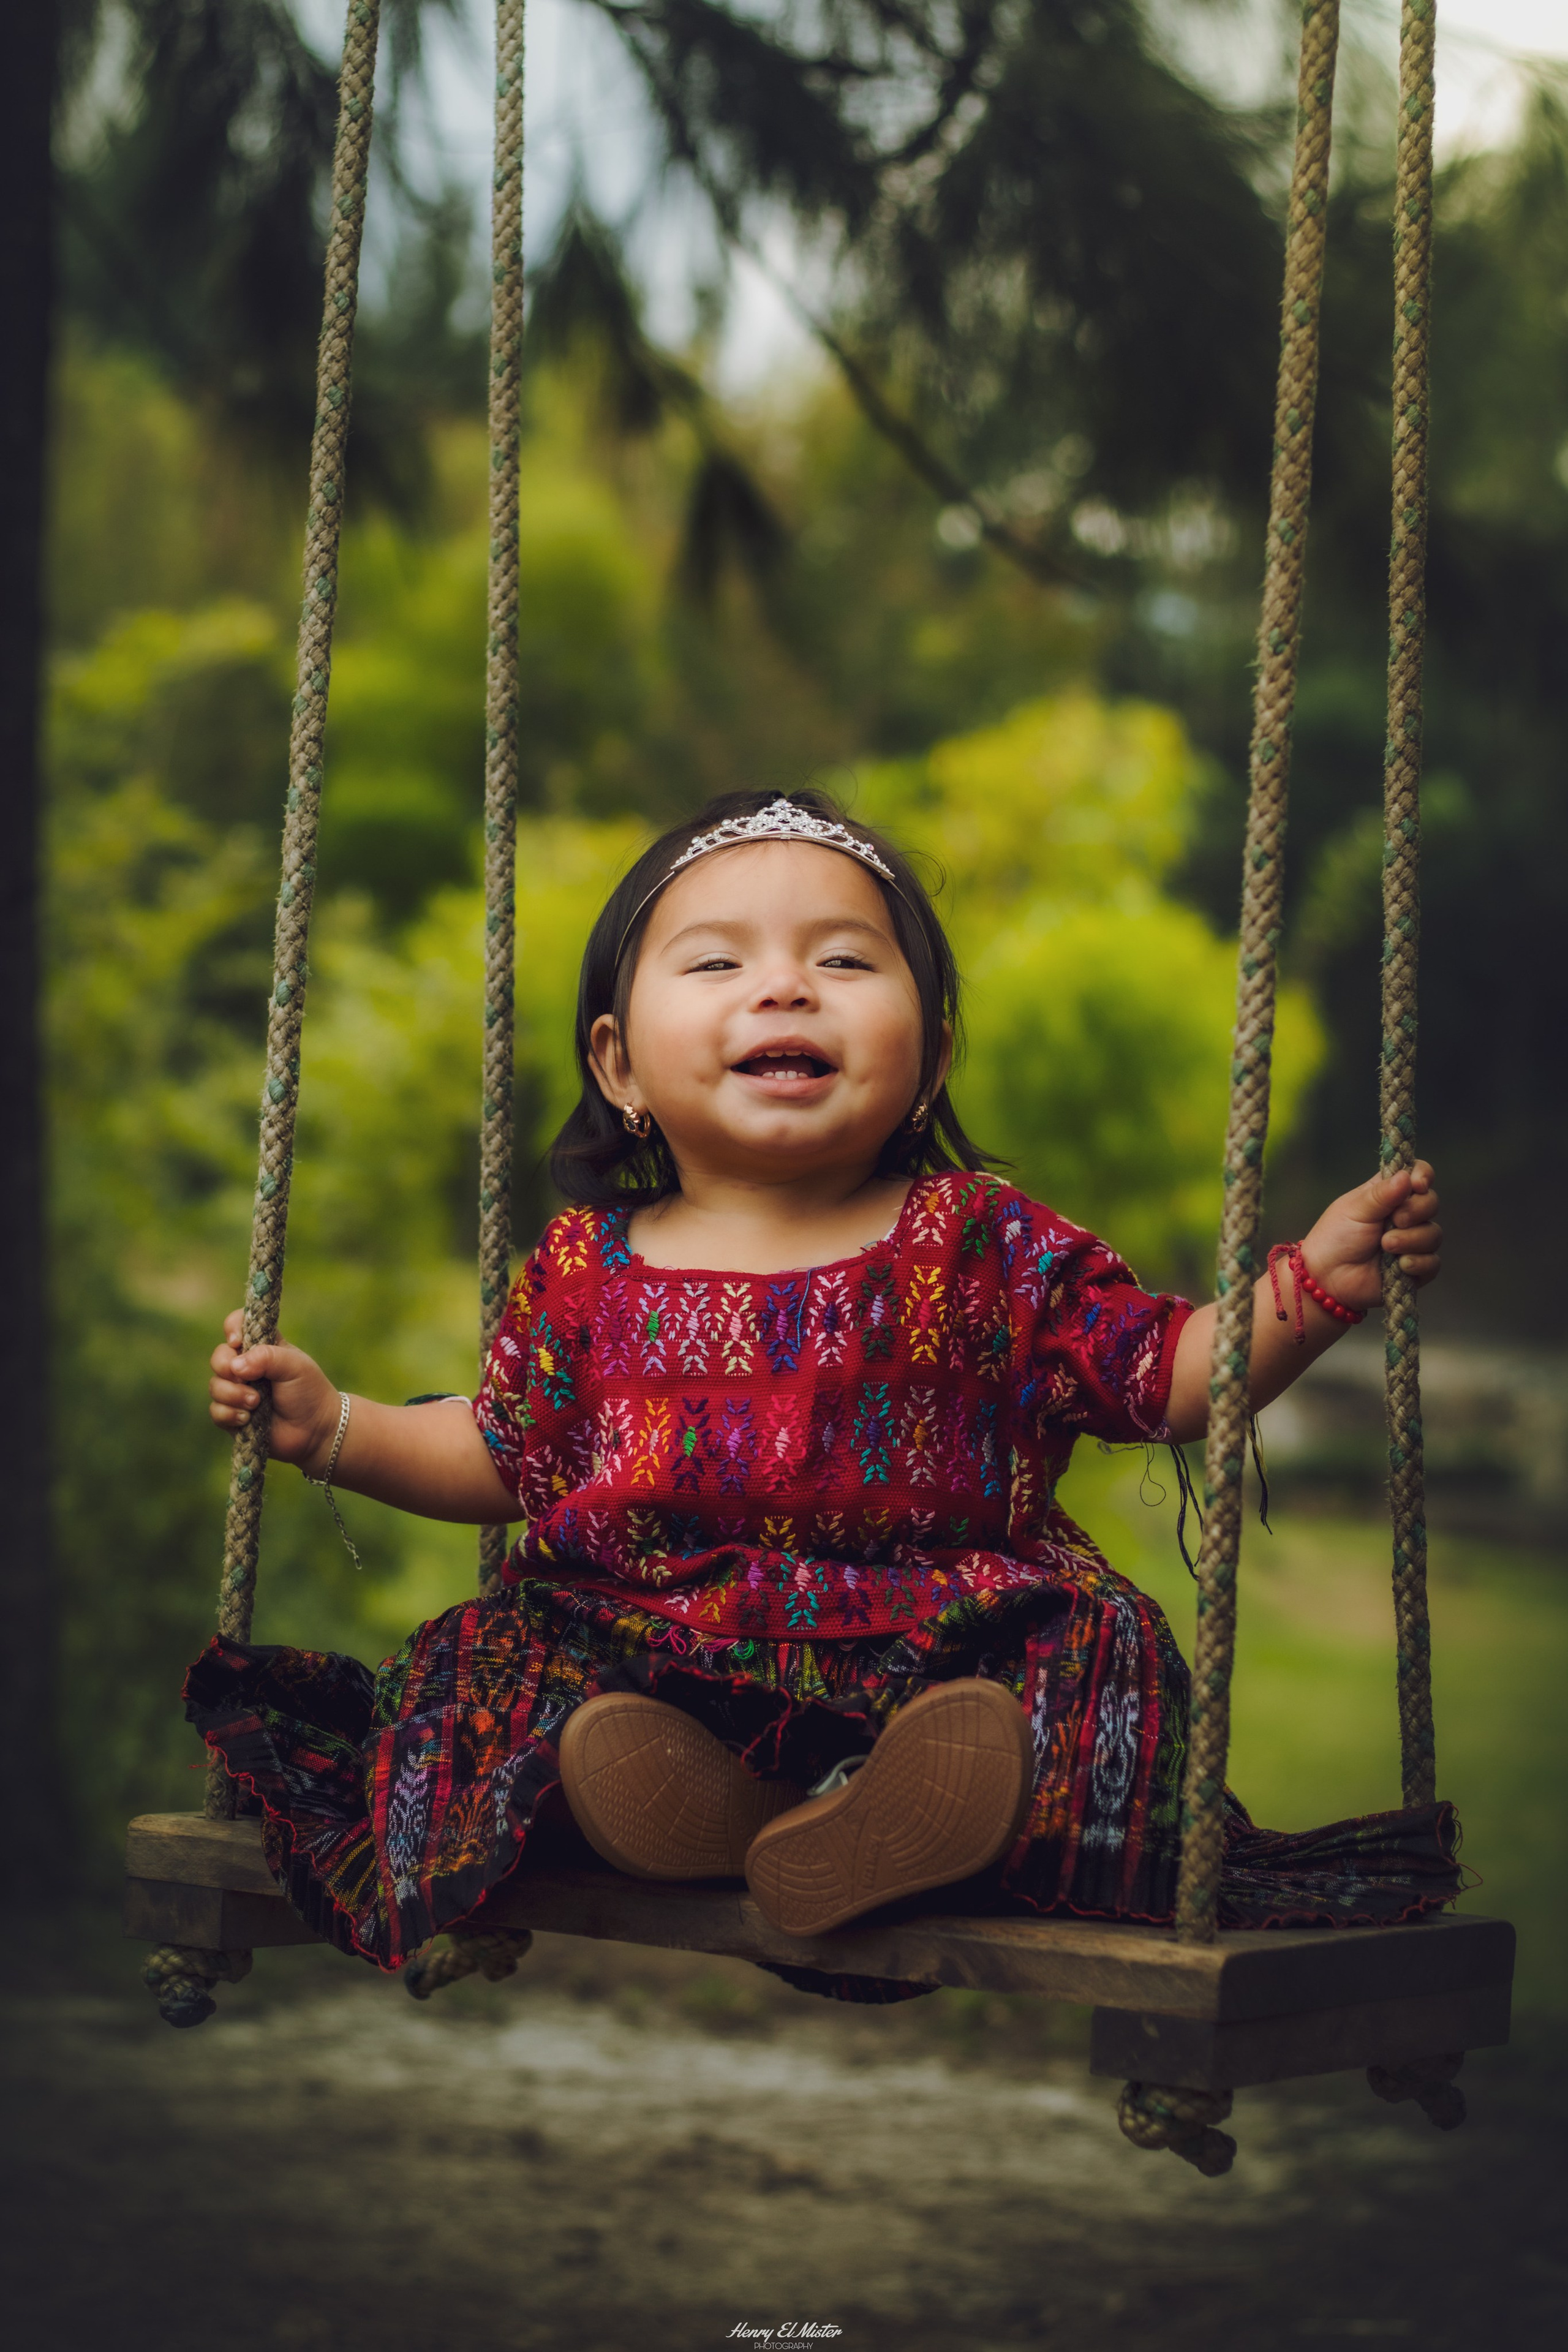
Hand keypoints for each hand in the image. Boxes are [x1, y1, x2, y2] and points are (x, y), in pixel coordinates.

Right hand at [209, 1309, 341, 1471]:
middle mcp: (245, 1367)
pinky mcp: (232, 1415)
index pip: (236, 1325)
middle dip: (226, 1367)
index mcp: (261, 1346)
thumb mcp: (295, 1366)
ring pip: (215, 1386)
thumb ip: (267, 1357)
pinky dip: (229, 1414)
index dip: (232, 1328)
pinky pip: (216, 1411)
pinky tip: (247, 1419)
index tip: (237, 1342)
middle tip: (247, 1379)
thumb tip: (235, 1366)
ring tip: (256, 1403)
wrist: (315, 1430)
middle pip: (218, 1357)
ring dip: (233, 1395)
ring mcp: (237, 1391)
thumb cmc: (308, 1392)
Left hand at [1299, 1162, 1442, 1316]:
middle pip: (1431, 1203)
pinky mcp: (1415, 1268)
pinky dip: (1417, 1263)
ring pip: (1434, 1234)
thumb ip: (1382, 1194)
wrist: (1327, 1278)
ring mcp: (1411, 1241)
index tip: (1418, 1185)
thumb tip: (1406, 1176)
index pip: (1417, 1174)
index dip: (1423, 1176)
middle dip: (1416, 1211)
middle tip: (1395, 1220)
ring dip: (1411, 1239)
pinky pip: (1432, 1262)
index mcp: (1389, 1194)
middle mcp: (1404, 1215)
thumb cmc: (1335, 1238)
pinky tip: (1399, 1265)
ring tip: (1385, 1246)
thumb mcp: (1355, 1210)